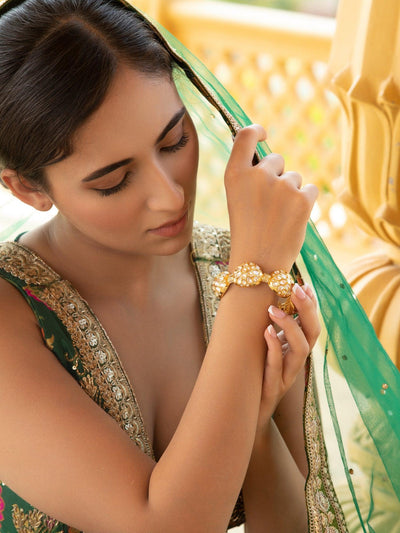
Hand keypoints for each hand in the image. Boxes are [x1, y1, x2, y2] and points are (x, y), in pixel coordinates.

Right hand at [225, 125, 317, 271]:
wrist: (258, 265)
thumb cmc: (247, 233)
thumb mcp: (237, 200)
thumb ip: (250, 177)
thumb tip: (272, 160)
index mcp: (234, 175)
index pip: (245, 136)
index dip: (256, 131)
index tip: (263, 133)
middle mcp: (257, 176)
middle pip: (276, 159)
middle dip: (277, 176)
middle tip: (269, 205)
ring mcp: (281, 186)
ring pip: (294, 177)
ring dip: (291, 193)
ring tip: (278, 218)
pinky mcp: (302, 199)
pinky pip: (310, 189)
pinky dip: (305, 203)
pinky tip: (292, 221)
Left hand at [257, 283, 319, 429]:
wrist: (242, 415)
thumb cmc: (252, 377)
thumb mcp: (262, 349)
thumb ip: (268, 329)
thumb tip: (264, 298)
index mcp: (294, 350)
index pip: (311, 325)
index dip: (311, 306)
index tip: (304, 284)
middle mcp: (295, 363)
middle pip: (312, 334)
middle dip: (307, 310)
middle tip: (296, 288)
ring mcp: (286, 377)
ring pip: (300, 351)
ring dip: (290, 326)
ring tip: (274, 308)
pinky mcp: (272, 390)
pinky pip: (276, 368)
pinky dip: (273, 348)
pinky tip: (266, 331)